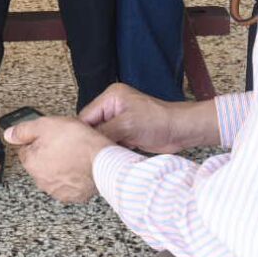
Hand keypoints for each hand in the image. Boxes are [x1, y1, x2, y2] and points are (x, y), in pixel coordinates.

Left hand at [3, 115, 111, 203]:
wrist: (103, 160)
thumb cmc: (78, 142)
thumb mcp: (46, 125)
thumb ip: (24, 130)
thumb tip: (9, 134)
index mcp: (31, 162)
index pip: (26, 149)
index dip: (38, 140)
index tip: (50, 136)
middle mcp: (41, 180)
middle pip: (40, 163)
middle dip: (49, 154)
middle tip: (65, 143)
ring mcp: (57, 190)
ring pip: (53, 174)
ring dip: (60, 167)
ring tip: (75, 154)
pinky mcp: (73, 196)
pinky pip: (69, 185)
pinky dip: (73, 178)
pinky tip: (81, 167)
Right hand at [78, 83, 195, 153]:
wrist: (180, 130)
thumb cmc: (159, 121)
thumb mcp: (127, 125)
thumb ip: (104, 132)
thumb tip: (87, 143)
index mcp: (111, 97)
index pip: (86, 116)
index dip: (82, 132)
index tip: (77, 148)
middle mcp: (113, 107)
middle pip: (93, 126)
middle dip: (93, 140)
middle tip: (87, 156)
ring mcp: (120, 120)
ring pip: (102, 136)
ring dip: (103, 146)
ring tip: (98, 158)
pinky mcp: (126, 133)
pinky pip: (112, 142)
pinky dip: (111, 150)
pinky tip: (110, 159)